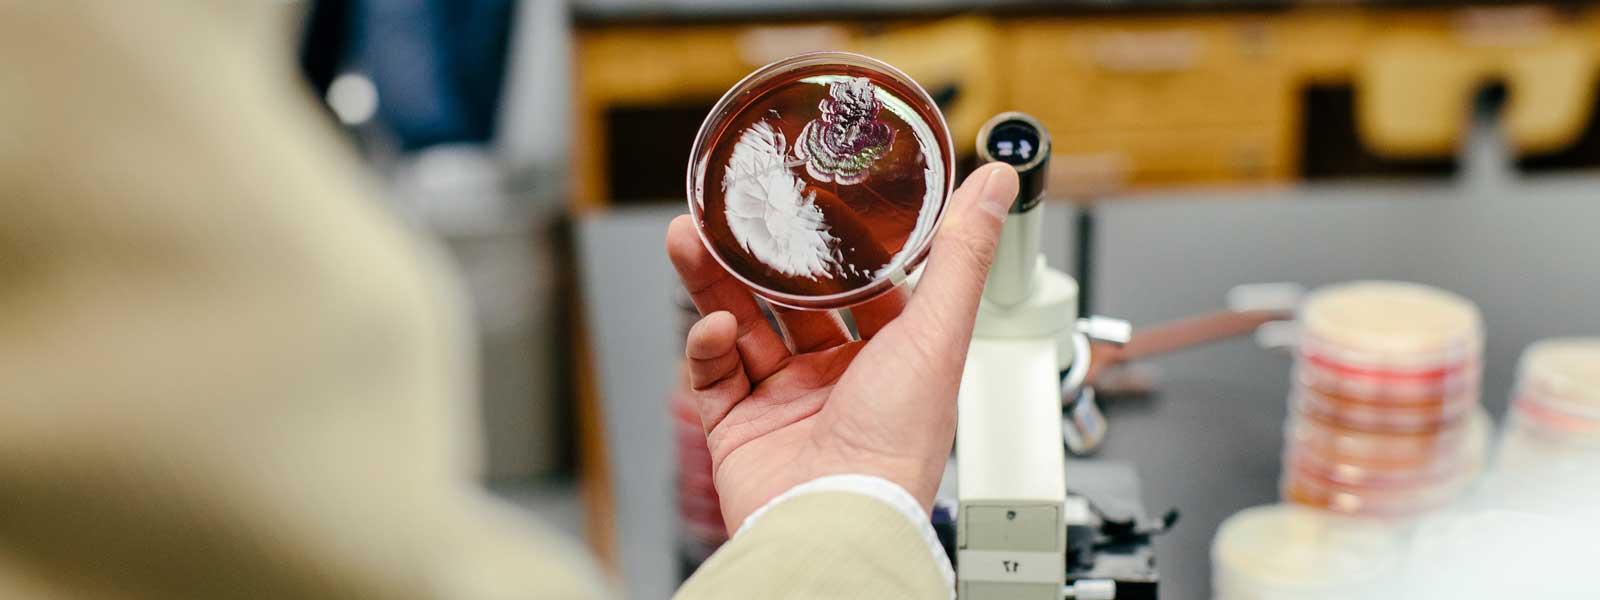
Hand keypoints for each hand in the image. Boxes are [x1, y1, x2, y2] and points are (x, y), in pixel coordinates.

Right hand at [666, 162, 1019, 528]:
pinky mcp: (739, 428)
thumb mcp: (937, 333)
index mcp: (893, 360)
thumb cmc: (896, 447)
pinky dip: (706, 346)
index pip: (864, 287)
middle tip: (736, 211)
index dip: (839, 243)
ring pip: (741, 326)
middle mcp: (838, 381)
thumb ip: (962, 255)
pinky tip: (712, 328)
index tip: (816, 199)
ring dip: (714, 281)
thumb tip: (997, 184)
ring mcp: (785, 403)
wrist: (835, 520)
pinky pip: (713, 374)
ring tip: (690, 237)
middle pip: (790, 300)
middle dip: (759, 255)